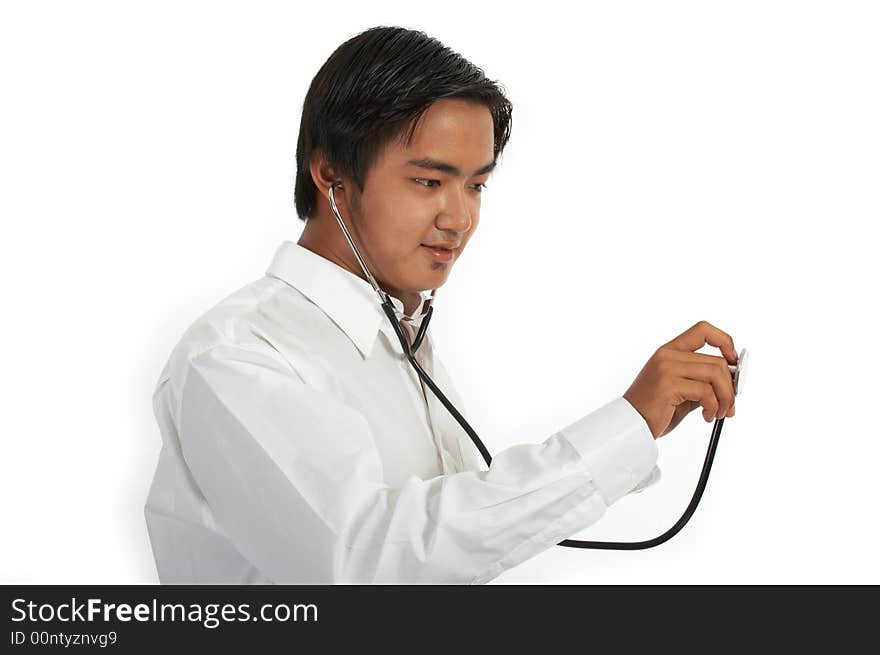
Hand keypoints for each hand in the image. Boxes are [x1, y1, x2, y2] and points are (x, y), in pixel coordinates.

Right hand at [623, 320, 737, 438]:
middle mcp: (667, 355)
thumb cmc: (655, 410)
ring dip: (725, 398)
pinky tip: (707, 416)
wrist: (632, 425)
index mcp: (669, 351)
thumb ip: (702, 382)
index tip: (733, 361)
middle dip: (731, 387)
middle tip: (729, 406)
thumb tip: (733, 382)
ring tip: (718, 413)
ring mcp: (666, 368)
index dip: (725, 342)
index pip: (703, 330)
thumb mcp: (683, 391)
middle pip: (717, 361)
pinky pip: (705, 392)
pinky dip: (713, 407)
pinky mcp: (668, 384)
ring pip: (716, 374)